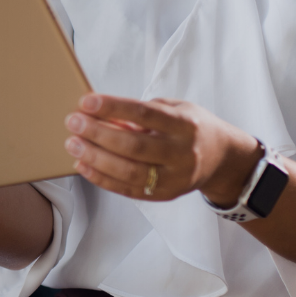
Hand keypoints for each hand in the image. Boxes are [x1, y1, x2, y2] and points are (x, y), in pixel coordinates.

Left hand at [62, 94, 260, 205]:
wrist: (223, 159)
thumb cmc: (191, 127)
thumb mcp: (175, 110)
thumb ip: (142, 113)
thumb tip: (101, 114)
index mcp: (185, 125)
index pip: (144, 114)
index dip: (113, 107)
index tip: (86, 101)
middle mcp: (182, 153)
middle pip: (134, 146)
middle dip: (98, 133)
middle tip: (73, 122)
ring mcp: (175, 178)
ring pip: (129, 172)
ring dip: (95, 158)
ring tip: (72, 144)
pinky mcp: (165, 195)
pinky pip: (129, 190)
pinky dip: (102, 179)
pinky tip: (83, 165)